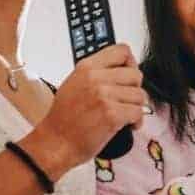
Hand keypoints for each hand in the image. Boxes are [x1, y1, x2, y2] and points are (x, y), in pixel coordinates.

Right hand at [39, 44, 145, 171]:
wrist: (55, 143)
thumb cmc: (63, 119)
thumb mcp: (74, 84)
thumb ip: (96, 74)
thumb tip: (121, 71)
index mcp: (87, 67)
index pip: (122, 51)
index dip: (131, 63)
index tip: (129, 75)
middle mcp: (96, 78)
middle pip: (135, 74)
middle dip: (135, 89)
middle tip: (127, 99)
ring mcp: (104, 96)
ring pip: (139, 95)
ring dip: (136, 107)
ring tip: (126, 114)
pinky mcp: (112, 115)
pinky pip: (138, 112)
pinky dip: (136, 121)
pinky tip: (128, 125)